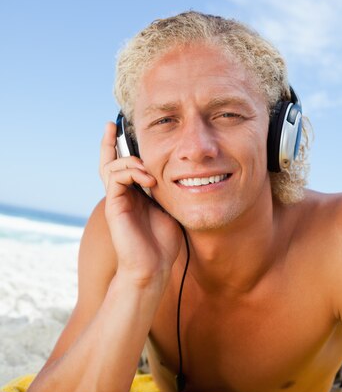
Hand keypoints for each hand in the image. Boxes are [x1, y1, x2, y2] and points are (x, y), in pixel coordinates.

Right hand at [100, 122, 181, 286]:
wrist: (153, 268)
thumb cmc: (164, 243)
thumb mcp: (171, 208)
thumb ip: (168, 190)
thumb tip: (180, 172)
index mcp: (135, 194)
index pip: (125, 165)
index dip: (123, 148)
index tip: (124, 129)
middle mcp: (123, 195)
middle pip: (110, 161)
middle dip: (110, 142)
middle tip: (111, 124)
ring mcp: (117, 200)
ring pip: (112, 166)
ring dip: (131, 161)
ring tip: (149, 169)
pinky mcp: (114, 206)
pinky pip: (115, 178)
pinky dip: (131, 172)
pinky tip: (149, 179)